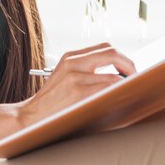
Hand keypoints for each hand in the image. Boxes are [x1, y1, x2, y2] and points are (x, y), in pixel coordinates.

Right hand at [19, 42, 136, 127]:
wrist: (29, 117)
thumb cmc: (51, 103)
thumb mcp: (64, 78)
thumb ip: (86, 71)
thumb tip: (117, 74)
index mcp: (70, 57)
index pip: (105, 47)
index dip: (122, 57)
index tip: (129, 69)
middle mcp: (73, 62)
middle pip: (112, 52)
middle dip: (129, 65)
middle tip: (135, 78)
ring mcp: (75, 77)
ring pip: (113, 74)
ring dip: (126, 83)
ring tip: (129, 91)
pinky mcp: (78, 93)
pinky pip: (106, 89)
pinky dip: (117, 93)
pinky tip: (120, 99)